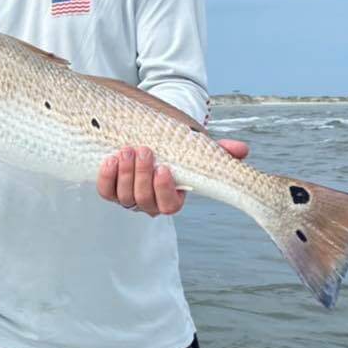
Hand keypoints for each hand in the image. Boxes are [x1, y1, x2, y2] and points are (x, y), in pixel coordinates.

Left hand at [98, 139, 249, 216]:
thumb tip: (242, 150)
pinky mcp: (110, 190)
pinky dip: (107, 177)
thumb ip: (219, 150)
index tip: (164, 168)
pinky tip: (110, 159)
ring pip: (124, 197)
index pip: (169, 206)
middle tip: (143, 151)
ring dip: (125, 173)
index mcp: (172, 198)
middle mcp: (149, 204)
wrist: (148, 140)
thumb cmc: (175, 149)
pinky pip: (105, 191)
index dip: (165, 190)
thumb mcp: (196, 149)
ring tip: (127, 150)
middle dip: (142, 176)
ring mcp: (128, 198)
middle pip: (143, 200)